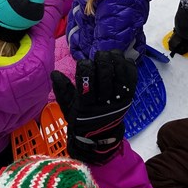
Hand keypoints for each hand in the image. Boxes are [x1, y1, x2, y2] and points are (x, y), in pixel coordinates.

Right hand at [51, 50, 137, 164]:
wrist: (99, 135)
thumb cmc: (81, 118)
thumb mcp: (67, 107)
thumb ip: (62, 90)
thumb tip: (55, 73)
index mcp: (86, 105)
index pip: (86, 83)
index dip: (85, 68)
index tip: (83, 62)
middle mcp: (103, 103)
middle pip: (105, 77)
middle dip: (102, 61)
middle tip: (99, 54)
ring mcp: (118, 101)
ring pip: (120, 77)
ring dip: (117, 61)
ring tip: (112, 53)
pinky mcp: (129, 99)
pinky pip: (132, 80)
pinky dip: (129, 67)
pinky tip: (123, 60)